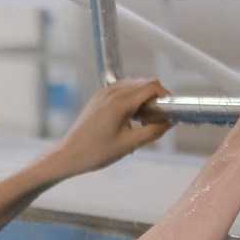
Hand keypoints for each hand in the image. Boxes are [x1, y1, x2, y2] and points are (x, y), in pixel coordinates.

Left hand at [47, 77, 173, 176]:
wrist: (68, 155)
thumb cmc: (96, 152)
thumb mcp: (130, 144)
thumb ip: (154, 131)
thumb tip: (170, 122)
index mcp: (120, 102)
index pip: (152, 86)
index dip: (166, 96)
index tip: (169, 111)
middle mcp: (111, 92)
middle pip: (144, 83)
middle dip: (155, 99)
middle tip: (154, 121)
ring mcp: (103, 94)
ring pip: (133, 86)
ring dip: (143, 99)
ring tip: (141, 122)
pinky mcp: (98, 98)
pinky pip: (121, 91)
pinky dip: (131, 100)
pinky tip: (129, 120)